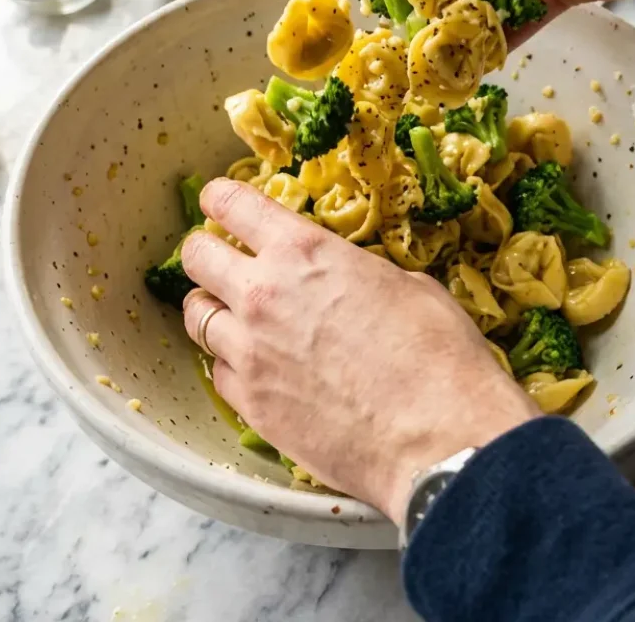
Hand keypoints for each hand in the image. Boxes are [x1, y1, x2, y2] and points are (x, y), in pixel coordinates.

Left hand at [181, 178, 537, 523]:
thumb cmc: (438, 353)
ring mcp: (249, 352)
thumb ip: (357, 273)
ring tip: (233, 316)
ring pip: (196, 316)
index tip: (219, 202)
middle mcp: (263, 293)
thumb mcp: (407, 285)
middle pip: (196, 256)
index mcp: (304, 251)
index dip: (220, 198)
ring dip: (212, 309)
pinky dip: (231, 364)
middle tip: (222, 260)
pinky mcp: (250, 404)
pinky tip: (256, 368)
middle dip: (206, 253)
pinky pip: (218, 373)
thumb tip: (350, 280)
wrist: (437, 437)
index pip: (232, 203)